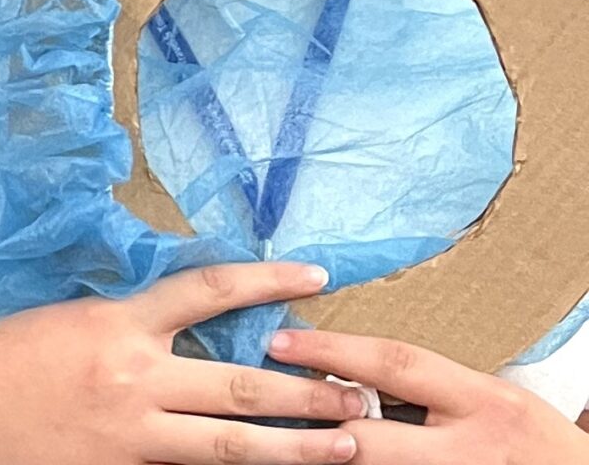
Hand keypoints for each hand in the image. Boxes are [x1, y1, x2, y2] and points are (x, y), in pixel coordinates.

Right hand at [0, 262, 368, 464]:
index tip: (313, 277)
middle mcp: (132, 378)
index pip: (207, 292)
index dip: (266, 282)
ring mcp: (131, 435)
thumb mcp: (60, 323)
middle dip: (310, 391)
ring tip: (349, 445)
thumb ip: (122, 327)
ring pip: (234, 444)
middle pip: (242, 384)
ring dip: (298, 446)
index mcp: (114, 325)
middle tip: (362, 394)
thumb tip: (178, 332)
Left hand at [269, 327, 588, 462]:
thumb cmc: (535, 442)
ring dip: (322, 458)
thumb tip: (350, 367)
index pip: (395, 365)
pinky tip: (315, 461)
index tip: (279, 341)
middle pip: (370, 441)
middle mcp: (468, 450)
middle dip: (312, 424)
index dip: (332, 350)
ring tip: (272, 444)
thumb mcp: (492, 397)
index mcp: (482, 402)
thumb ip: (428, 385)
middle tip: (258, 400)